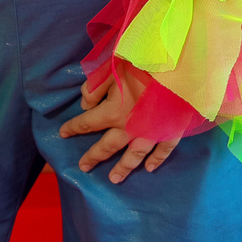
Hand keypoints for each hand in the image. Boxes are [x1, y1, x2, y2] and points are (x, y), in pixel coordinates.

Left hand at [59, 66, 179, 183]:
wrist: (178, 67)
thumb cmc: (142, 63)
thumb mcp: (110, 68)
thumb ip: (94, 88)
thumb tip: (85, 105)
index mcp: (112, 112)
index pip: (87, 123)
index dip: (73, 128)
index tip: (63, 133)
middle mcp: (129, 128)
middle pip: (107, 146)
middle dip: (93, 156)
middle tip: (83, 167)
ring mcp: (151, 133)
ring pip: (134, 155)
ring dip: (123, 168)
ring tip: (114, 179)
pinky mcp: (171, 131)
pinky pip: (163, 150)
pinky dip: (156, 160)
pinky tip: (150, 168)